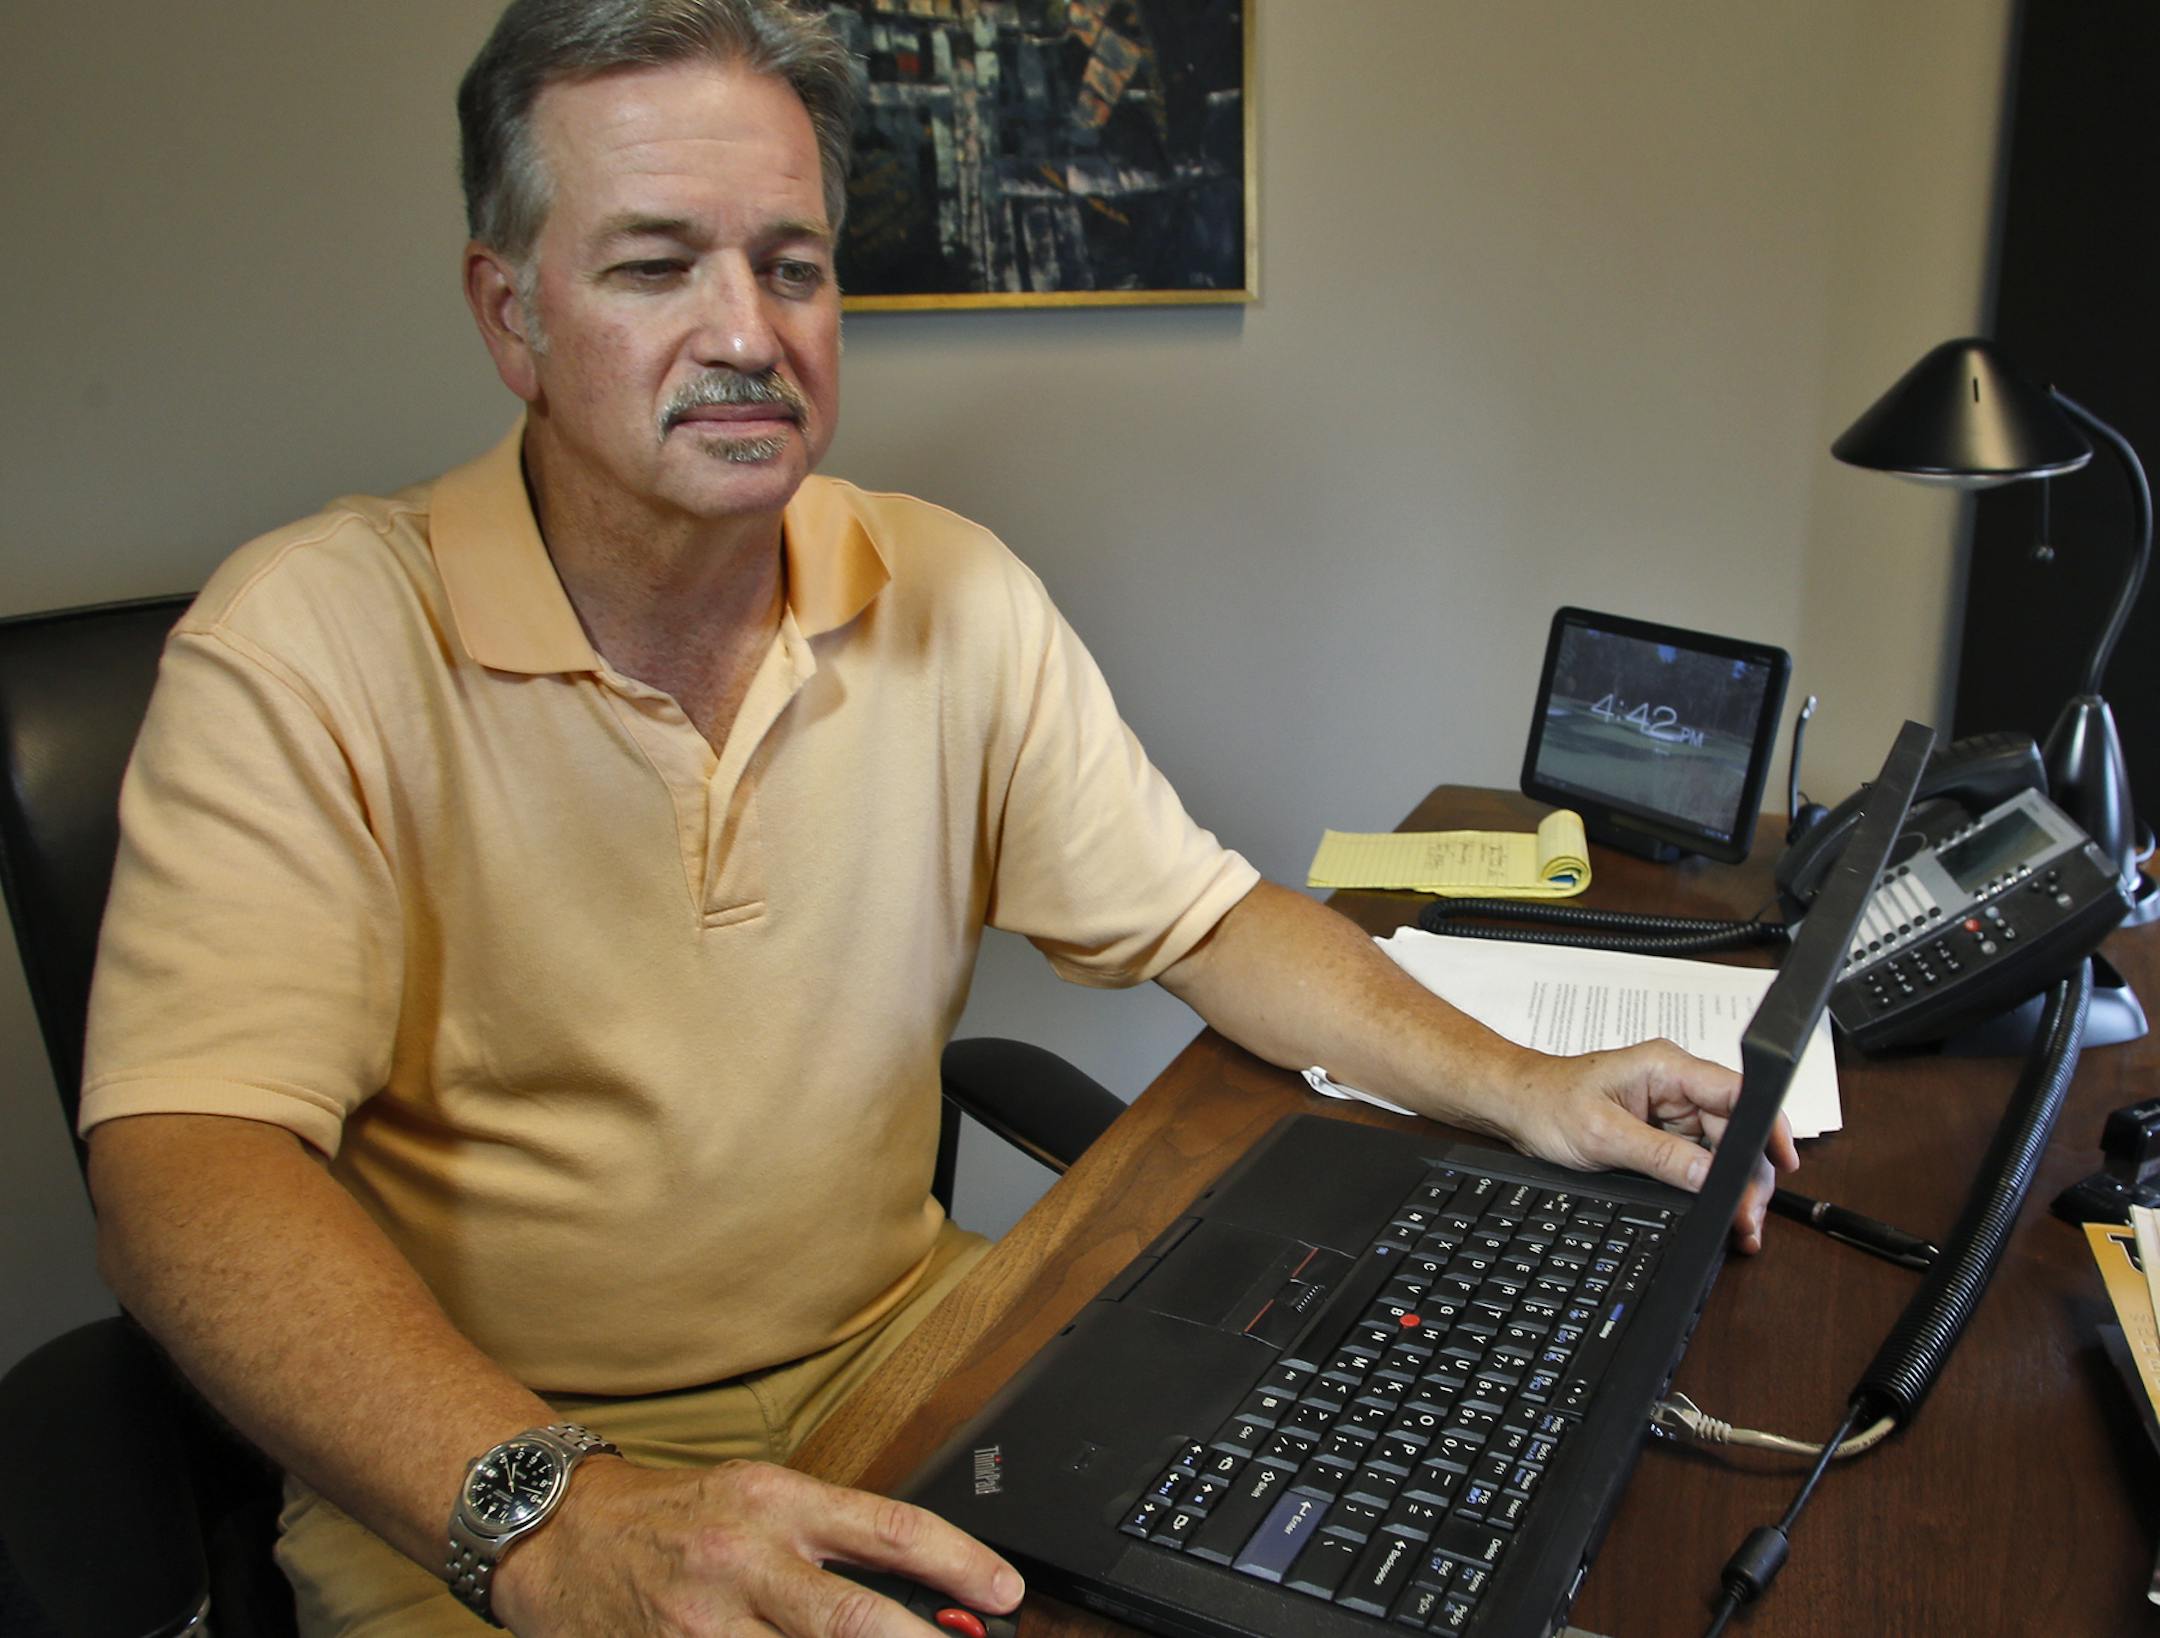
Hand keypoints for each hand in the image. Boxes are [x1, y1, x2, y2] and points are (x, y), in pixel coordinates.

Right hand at [490, 1457, 1023, 1635]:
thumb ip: (832, 1538)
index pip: (888, 1527)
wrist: (562, 1536)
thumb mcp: (759, 1497)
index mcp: (777, 1500)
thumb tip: (919, 1587)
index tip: (1004, 1591)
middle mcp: (746, 1557)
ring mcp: (706, 1623)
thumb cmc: (673, 1516)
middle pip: (854, 1618)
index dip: (957, 1562)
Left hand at [1500, 1039, 1797, 1253]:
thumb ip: (1661, 1156)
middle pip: (1736, 1128)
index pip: (1737, 1092)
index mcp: (1667, 1068)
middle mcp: (1675, 1084)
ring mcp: (1670, 1108)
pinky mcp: (1661, 1130)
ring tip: (1739, 1224)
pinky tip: (1717, 1209)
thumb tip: (1710, 1178)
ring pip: (1721, 1148)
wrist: (1514, 1106)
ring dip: (1731, 1186)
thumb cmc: (1547, 1103)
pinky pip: (1697, 1157)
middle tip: (1749, 1219)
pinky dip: (1708, 1185)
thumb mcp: (1603, 1135)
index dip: (1767, 1127)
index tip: (1781, 1162)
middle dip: (1748, 1175)